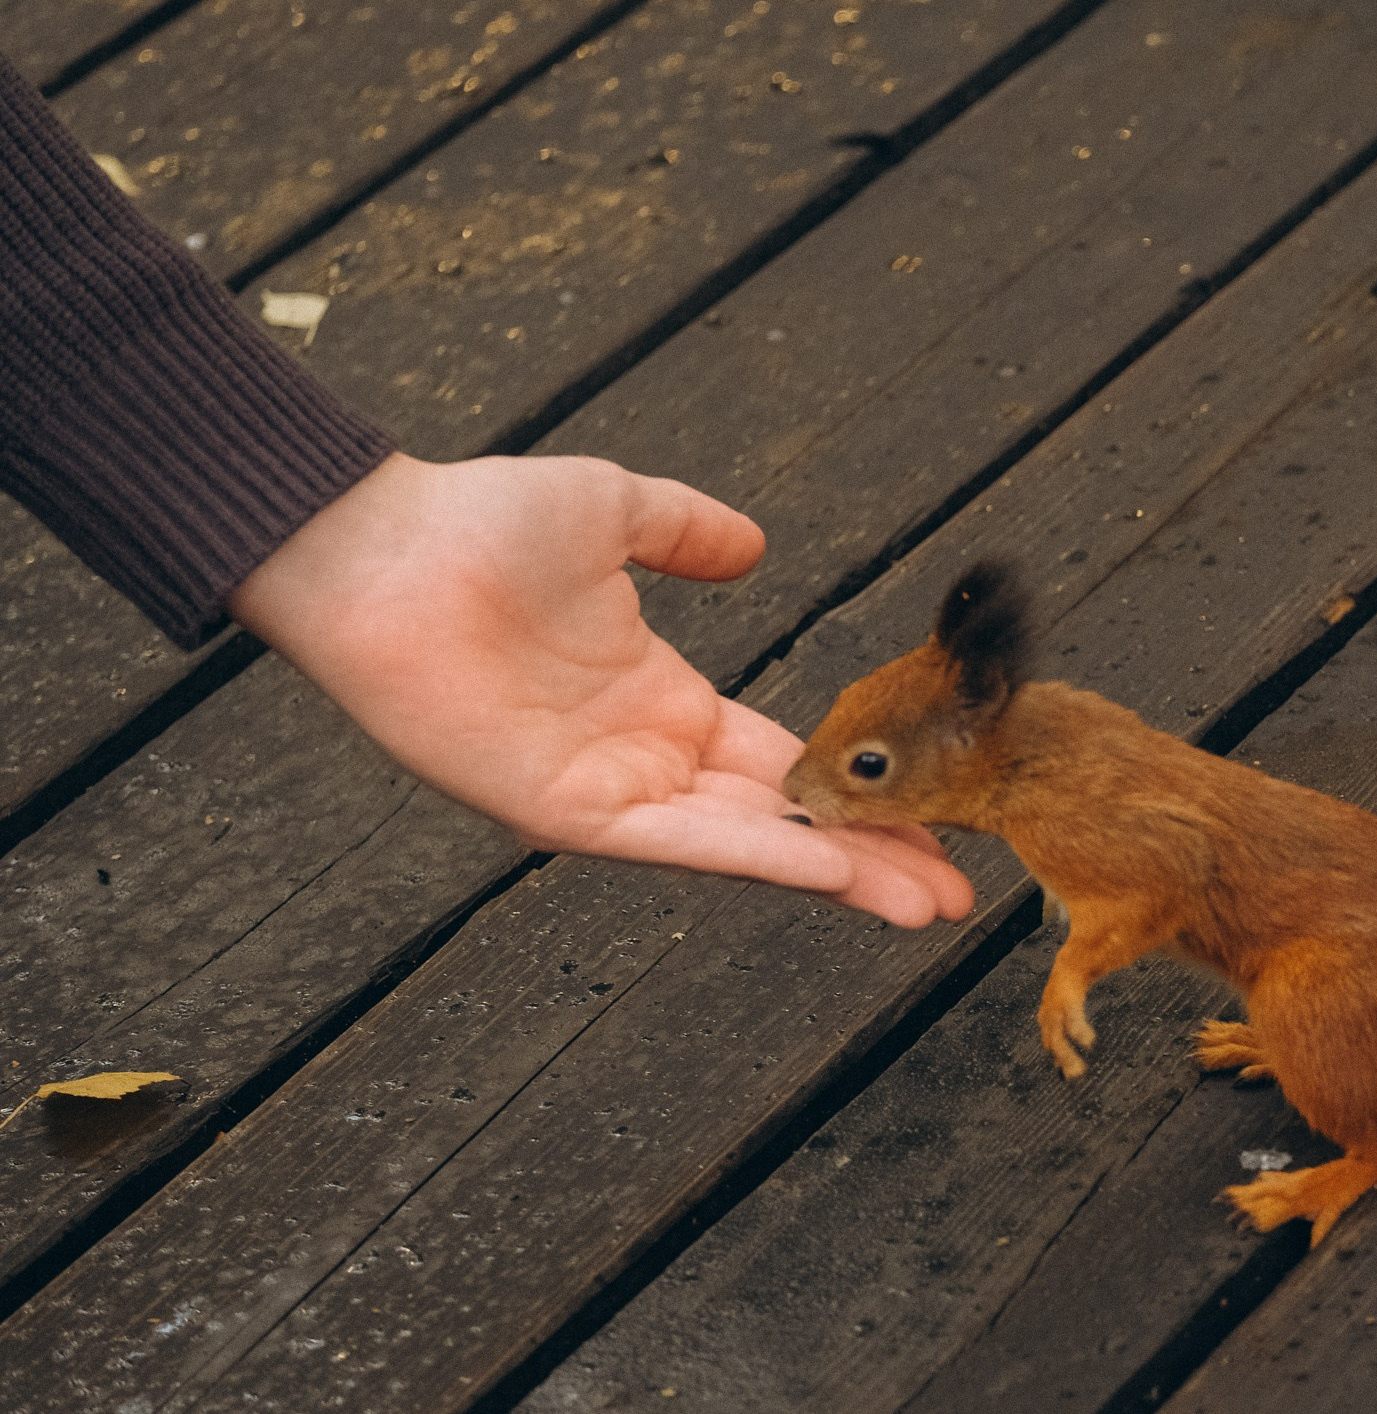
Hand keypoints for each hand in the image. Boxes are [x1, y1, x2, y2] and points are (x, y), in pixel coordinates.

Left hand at [226, 452, 973, 926]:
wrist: (381, 546)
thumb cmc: (476, 522)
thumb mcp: (617, 509)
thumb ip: (687, 533)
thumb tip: (755, 546)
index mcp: (660, 702)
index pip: (784, 765)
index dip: (859, 791)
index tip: (933, 813)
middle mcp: (645, 760)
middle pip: (787, 821)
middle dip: (875, 856)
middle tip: (958, 892)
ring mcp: (610, 793)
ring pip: (750, 845)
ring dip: (841, 876)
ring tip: (926, 904)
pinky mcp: (567, 814)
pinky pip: (682, 844)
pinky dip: (761, 858)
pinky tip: (834, 872)